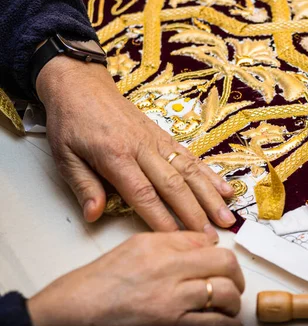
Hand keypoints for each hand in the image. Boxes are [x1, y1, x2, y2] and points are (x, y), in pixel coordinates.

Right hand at [28, 232, 244, 325]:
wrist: (79, 309)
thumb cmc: (104, 278)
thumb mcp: (140, 244)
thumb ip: (178, 240)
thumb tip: (209, 241)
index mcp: (164, 252)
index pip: (215, 251)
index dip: (228, 259)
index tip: (227, 265)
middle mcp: (171, 277)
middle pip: (226, 272)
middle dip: (237, 279)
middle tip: (234, 285)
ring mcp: (172, 306)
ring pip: (225, 299)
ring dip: (233, 303)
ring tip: (228, 305)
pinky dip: (225, 324)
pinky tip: (224, 323)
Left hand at [36, 56, 237, 235]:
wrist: (82, 85)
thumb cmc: (72, 122)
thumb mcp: (64, 156)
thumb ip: (83, 186)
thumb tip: (94, 215)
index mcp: (115, 156)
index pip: (143, 193)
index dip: (161, 218)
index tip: (176, 239)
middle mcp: (142, 148)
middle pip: (174, 185)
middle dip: (195, 213)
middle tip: (211, 236)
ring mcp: (157, 141)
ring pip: (189, 171)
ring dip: (210, 196)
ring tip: (226, 216)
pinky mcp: (165, 136)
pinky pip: (191, 157)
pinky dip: (210, 174)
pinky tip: (225, 188)